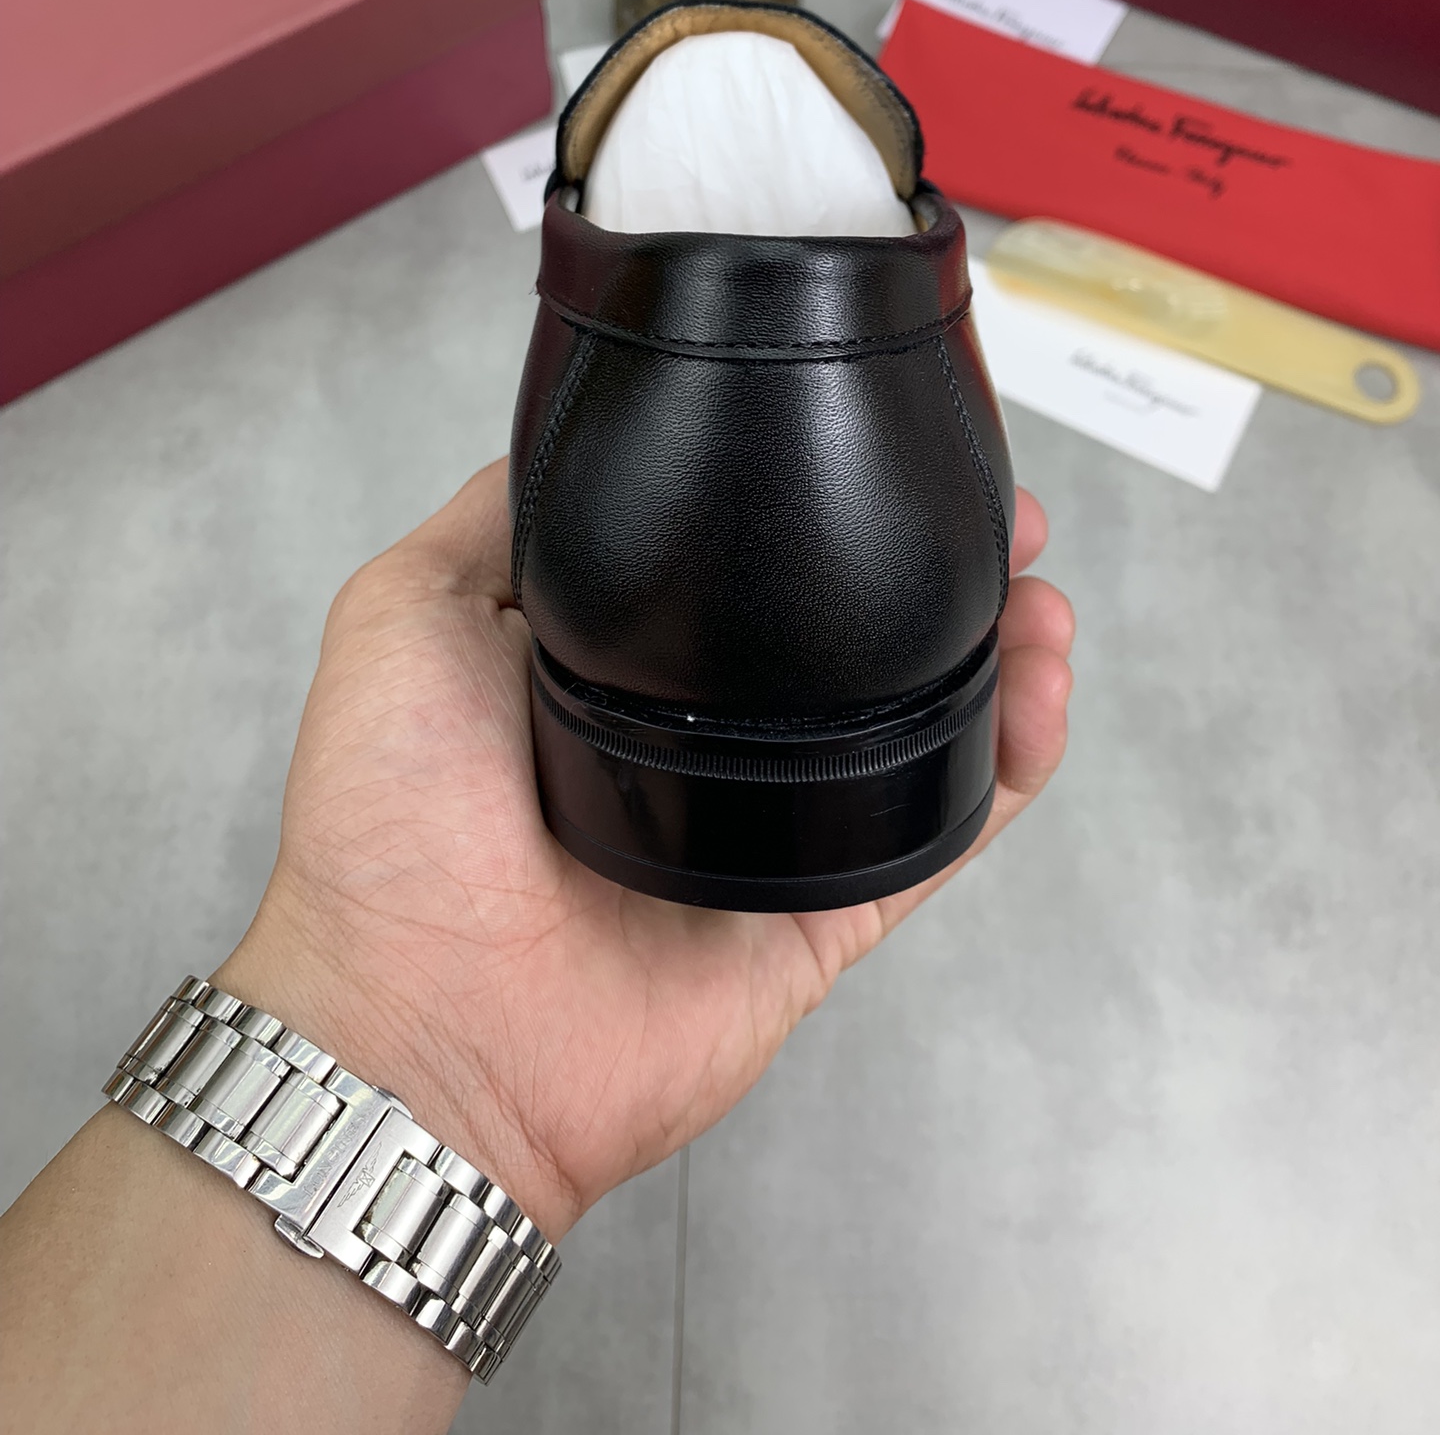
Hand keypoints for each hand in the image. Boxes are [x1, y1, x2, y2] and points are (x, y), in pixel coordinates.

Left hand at [224, 459, 1073, 1243]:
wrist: (421, 1025)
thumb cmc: (388, 828)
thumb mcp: (404, 614)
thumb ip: (498, 523)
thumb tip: (577, 440)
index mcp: (618, 666)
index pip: (746, 566)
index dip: (821, 503)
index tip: (884, 444)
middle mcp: (704, 738)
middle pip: (852, 637)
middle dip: (937, 567)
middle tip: (1002, 518)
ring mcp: (770, 827)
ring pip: (919, 723)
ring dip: (999, 651)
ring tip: (1039, 594)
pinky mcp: (822, 912)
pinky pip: (942, 829)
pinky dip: (1009, 762)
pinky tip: (1041, 693)